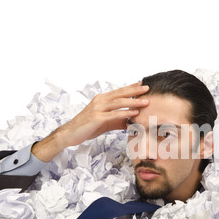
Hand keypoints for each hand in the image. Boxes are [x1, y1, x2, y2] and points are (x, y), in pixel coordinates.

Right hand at [32, 82, 149, 161]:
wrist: (70, 134)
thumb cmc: (88, 127)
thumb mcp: (106, 122)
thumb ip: (118, 120)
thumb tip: (132, 122)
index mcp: (101, 99)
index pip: (119, 91)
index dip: (131, 87)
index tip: (142, 84)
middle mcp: (100, 101)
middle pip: (120, 94)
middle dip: (135, 90)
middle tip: (147, 88)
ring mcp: (98, 108)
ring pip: (118, 102)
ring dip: (133, 101)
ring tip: (146, 101)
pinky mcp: (97, 118)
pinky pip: (113, 114)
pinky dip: (125, 113)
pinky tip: (134, 113)